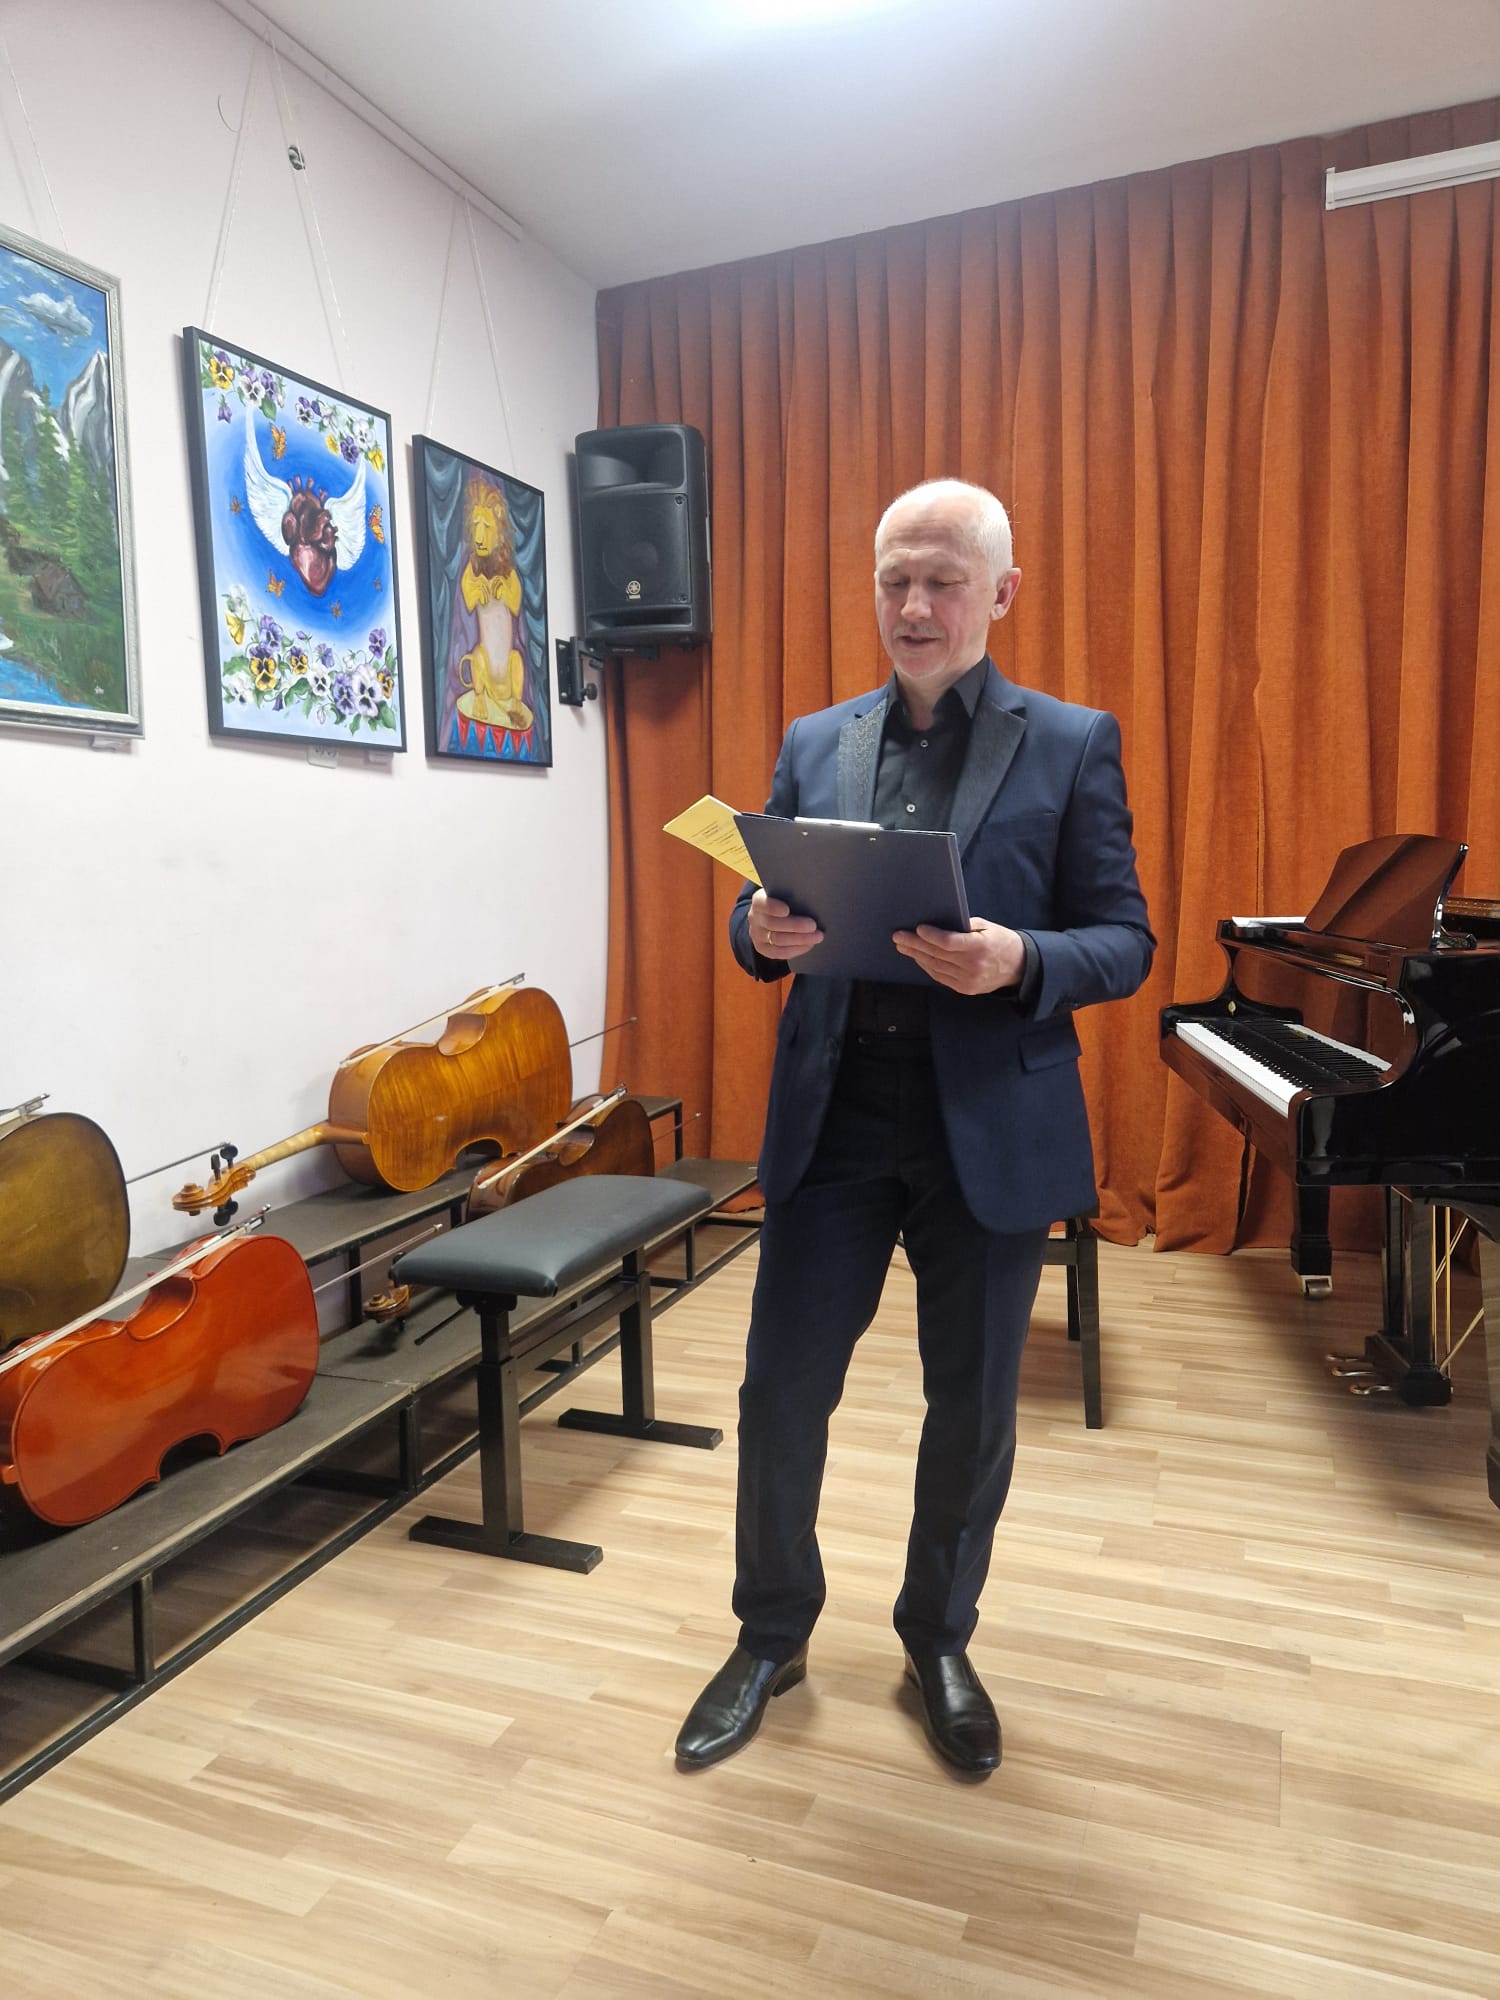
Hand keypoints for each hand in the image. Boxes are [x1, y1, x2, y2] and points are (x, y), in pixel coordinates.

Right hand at [749, 888, 823, 959]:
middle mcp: (755, 918)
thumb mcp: (784, 895)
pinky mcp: (762, 948)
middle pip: (772, 924)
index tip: (787, 910)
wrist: (769, 917)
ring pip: (777, 940)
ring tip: (816, 936)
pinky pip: (778, 953)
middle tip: (813, 926)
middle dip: (795, 926)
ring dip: (799, 939)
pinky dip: (795, 950)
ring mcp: (757, 935)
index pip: (763, 904)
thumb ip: (792, 896)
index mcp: (759, 901)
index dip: (773, 908)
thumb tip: (811, 901)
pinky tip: (808, 945)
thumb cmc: (783, 903)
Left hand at [892, 916, 1024, 993]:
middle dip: (915, 944)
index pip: (949, 942)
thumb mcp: (987, 927)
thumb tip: (938, 924)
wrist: (1018, 967)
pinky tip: (918, 957)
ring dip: (917, 956)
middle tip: (899, 936)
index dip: (931, 936)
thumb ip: (964, 926)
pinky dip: (927, 966)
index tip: (918, 929)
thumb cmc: (1000, 941)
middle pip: (937, 954)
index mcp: (980, 947)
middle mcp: (973, 966)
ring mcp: (968, 980)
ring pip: (935, 967)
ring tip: (903, 946)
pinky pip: (940, 977)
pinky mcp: (965, 988)